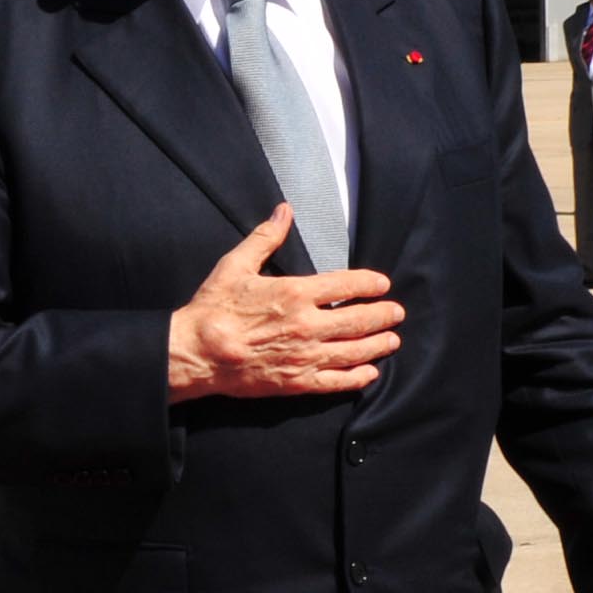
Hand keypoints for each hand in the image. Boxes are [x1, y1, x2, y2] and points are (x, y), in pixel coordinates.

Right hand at [164, 205, 403, 401]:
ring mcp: (305, 356)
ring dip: (378, 345)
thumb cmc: (213, 308)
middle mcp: (308, 325)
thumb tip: (284, 210)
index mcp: (296, 293)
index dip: (370, 284)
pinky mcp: (296, 383)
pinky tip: (370, 374)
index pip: (347, 286)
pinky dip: (357, 378)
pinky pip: (336, 382)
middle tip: (397, 313)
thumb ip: (266, 237)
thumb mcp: (236, 265)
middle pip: (359, 320)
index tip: (382, 284)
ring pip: (355, 351)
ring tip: (392, 340)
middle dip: (384, 315)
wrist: (195, 353)